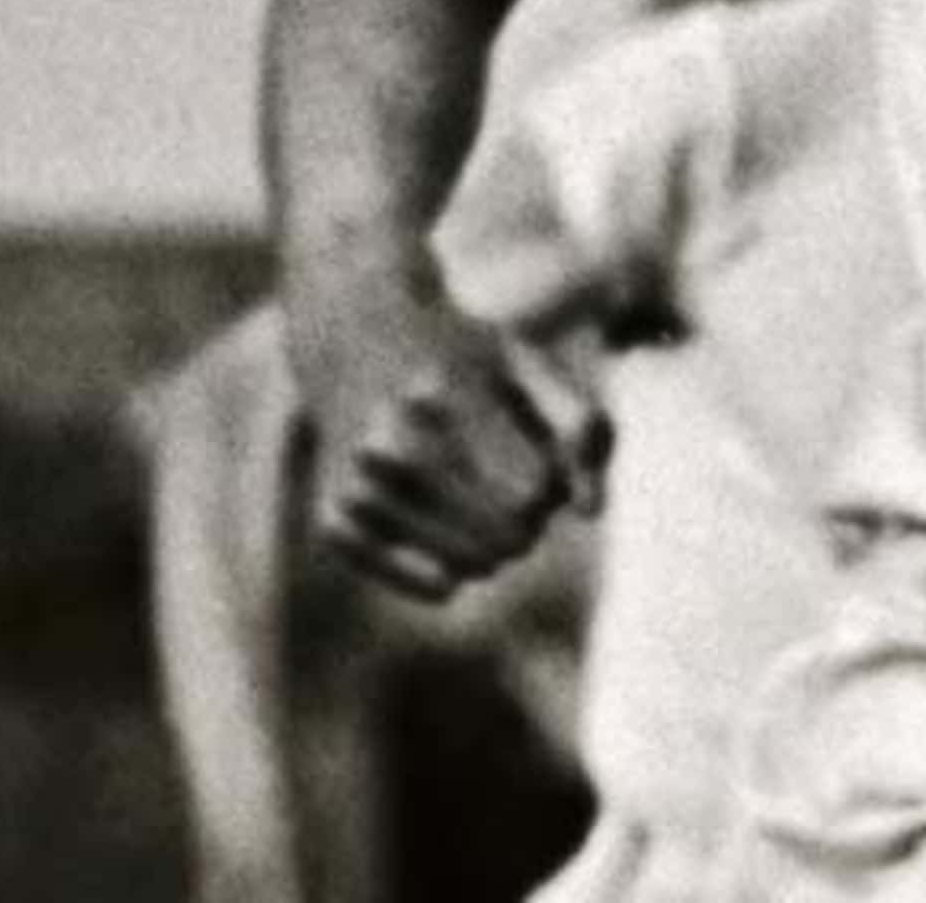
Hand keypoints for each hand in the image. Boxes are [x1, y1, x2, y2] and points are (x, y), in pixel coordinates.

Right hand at [288, 276, 594, 601]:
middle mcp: (390, 444)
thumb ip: (583, 425)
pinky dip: (453, 566)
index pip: (532, 493)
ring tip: (473, 493)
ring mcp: (355, 487)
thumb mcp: (528, 363)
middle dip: (526, 519)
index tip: (533, 455)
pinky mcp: (333, 525)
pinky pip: (433, 587)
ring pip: (473, 568)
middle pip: (509, 537)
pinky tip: (444, 523)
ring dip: (493, 544)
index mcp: (444, 394)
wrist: (351, 337)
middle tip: (505, 478)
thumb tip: (592, 512)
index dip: (547, 484)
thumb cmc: (459, 355)